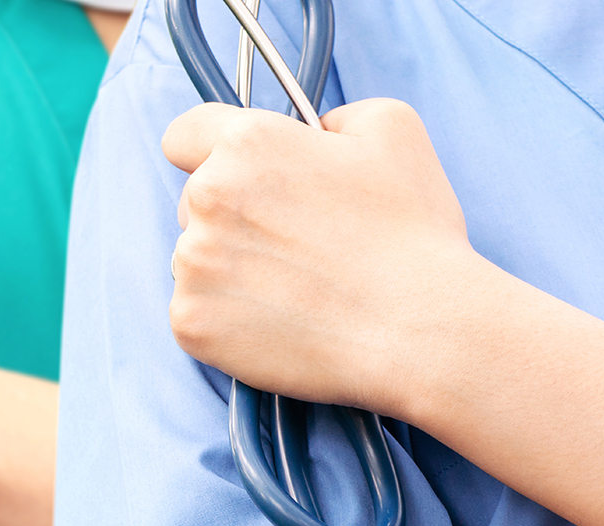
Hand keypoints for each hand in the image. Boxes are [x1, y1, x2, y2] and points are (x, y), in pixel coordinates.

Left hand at [163, 99, 489, 418]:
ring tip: (296, 289)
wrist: (418, 331)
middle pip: (194, 202)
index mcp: (247, 143)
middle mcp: (208, 197)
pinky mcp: (191, 323)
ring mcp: (193, 264)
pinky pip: (195, 313)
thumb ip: (333, 117)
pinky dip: (227, 320)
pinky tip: (280, 322)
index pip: (185, 135)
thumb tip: (312, 133)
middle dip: (232, 217)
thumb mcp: (393, 129)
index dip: (208, 152)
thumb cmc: (411, 233)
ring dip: (230, 270)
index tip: (236, 177)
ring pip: (195, 260)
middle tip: (294, 245)